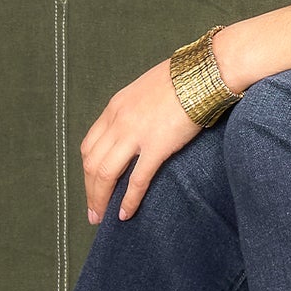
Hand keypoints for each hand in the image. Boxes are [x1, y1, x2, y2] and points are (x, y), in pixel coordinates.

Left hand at [80, 59, 203, 223]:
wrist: (203, 73)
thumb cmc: (181, 79)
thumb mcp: (144, 91)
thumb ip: (133, 111)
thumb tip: (135, 128)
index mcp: (115, 108)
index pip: (89, 146)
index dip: (87, 171)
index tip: (92, 186)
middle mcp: (119, 121)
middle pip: (91, 163)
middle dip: (89, 191)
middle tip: (93, 211)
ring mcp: (136, 134)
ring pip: (105, 174)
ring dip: (100, 199)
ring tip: (101, 217)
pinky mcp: (157, 146)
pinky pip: (137, 179)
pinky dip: (128, 200)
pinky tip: (125, 213)